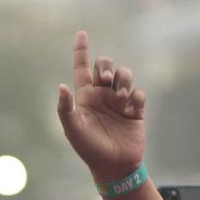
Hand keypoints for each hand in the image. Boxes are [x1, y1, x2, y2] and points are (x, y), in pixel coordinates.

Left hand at [57, 32, 146, 181]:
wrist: (113, 166)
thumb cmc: (89, 149)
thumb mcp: (73, 130)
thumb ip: (65, 109)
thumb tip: (61, 86)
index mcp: (85, 97)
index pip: (82, 68)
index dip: (81, 50)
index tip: (81, 33)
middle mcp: (102, 95)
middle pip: (105, 66)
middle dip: (106, 66)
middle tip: (105, 80)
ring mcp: (119, 101)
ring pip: (124, 75)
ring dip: (122, 81)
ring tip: (120, 99)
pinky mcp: (136, 109)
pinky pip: (139, 93)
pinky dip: (136, 98)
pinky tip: (130, 111)